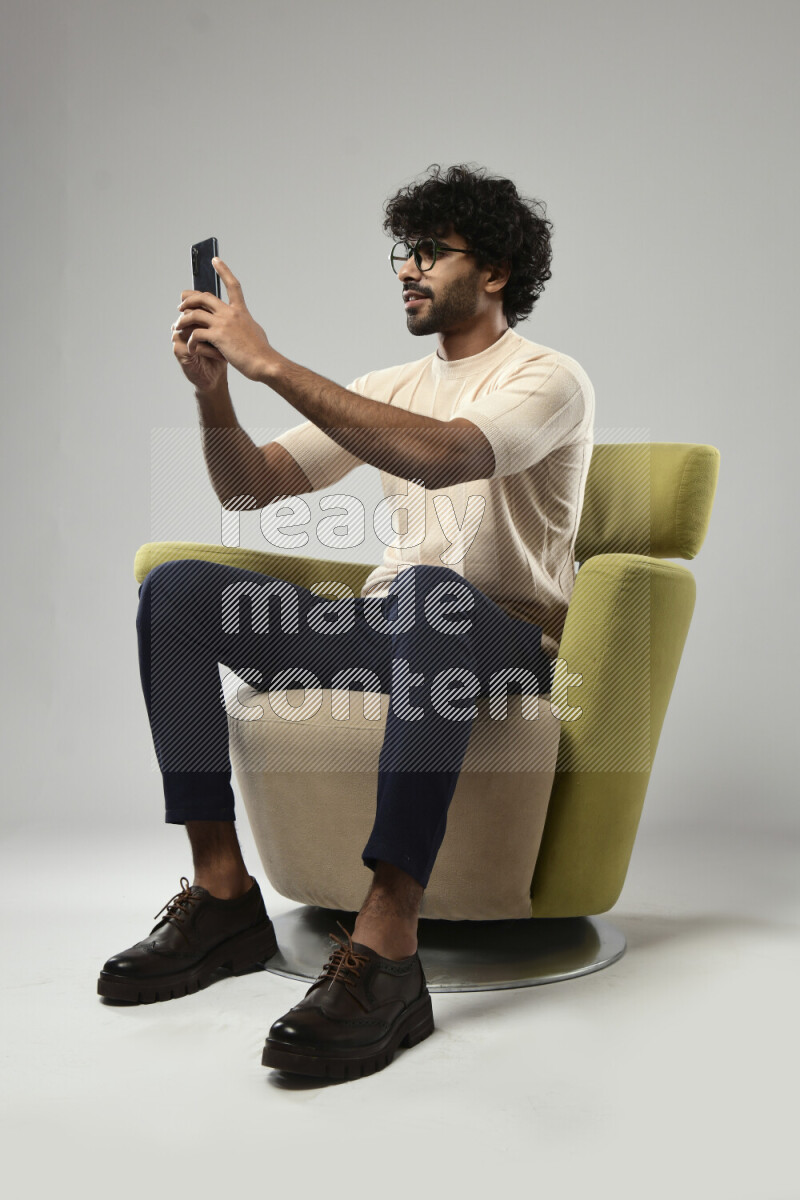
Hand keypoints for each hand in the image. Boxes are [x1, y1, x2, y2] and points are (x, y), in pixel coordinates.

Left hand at [173, 257, 275, 382]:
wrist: (265, 363)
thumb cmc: (261, 352)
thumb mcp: (254, 330)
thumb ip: (244, 321)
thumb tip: (243, 319)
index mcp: (241, 311)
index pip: (232, 285)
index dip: (224, 270)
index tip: (215, 260)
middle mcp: (231, 313)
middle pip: (204, 297)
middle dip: (189, 299)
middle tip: (180, 305)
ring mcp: (224, 324)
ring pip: (195, 314)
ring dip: (183, 319)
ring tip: (177, 325)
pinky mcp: (218, 337)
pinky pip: (196, 334)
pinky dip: (191, 341)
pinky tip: (191, 347)